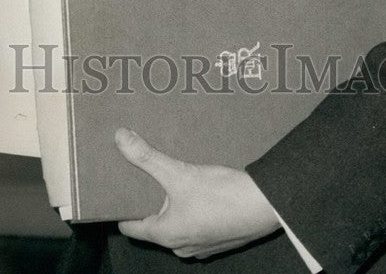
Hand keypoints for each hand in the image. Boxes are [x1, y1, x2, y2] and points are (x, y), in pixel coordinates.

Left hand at [115, 127, 280, 258]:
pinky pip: (198, 224)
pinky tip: (201, 189)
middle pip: (155, 224)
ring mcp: (202, 246)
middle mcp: (181, 247)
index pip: (131, 227)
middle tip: (147, 176)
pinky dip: (195, 209)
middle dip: (152, 201)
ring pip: (178, 224)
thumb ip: (148, 157)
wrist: (265, 207)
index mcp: (166, 235)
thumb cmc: (222, 196)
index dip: (123, 209)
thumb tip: (120, 139)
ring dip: (175, 204)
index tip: (119, 190)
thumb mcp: (179, 172)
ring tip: (175, 178)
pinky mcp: (220, 239)